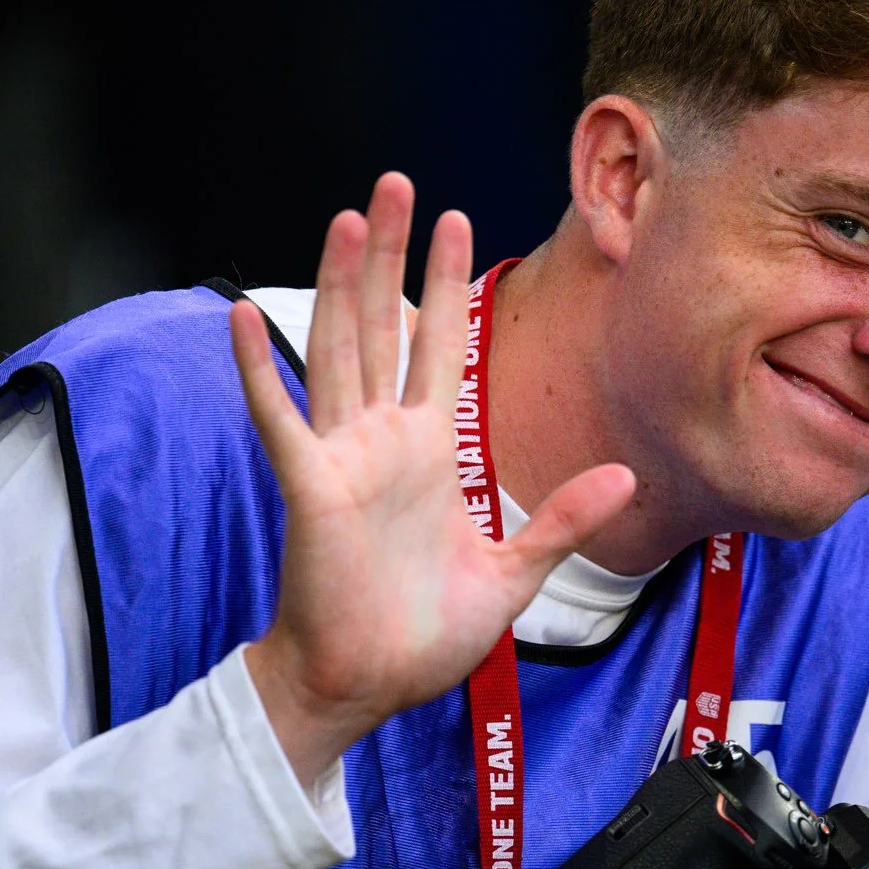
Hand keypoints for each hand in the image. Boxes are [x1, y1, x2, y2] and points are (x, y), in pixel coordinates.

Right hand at [233, 173, 636, 781]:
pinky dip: (259, 370)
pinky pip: (278, 418)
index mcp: (426, 451)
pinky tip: (243, 318)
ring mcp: (341, 457)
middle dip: (389, 255)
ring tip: (346, 217)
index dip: (445, 283)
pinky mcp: (308, 488)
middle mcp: (381, 441)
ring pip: (338, 349)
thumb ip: (562, 520)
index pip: (439, 346)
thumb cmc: (424, 633)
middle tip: (395, 182)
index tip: (455, 218)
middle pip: (383, 325)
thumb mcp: (513, 570)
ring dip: (338, 283)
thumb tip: (626, 476)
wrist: (368, 686)